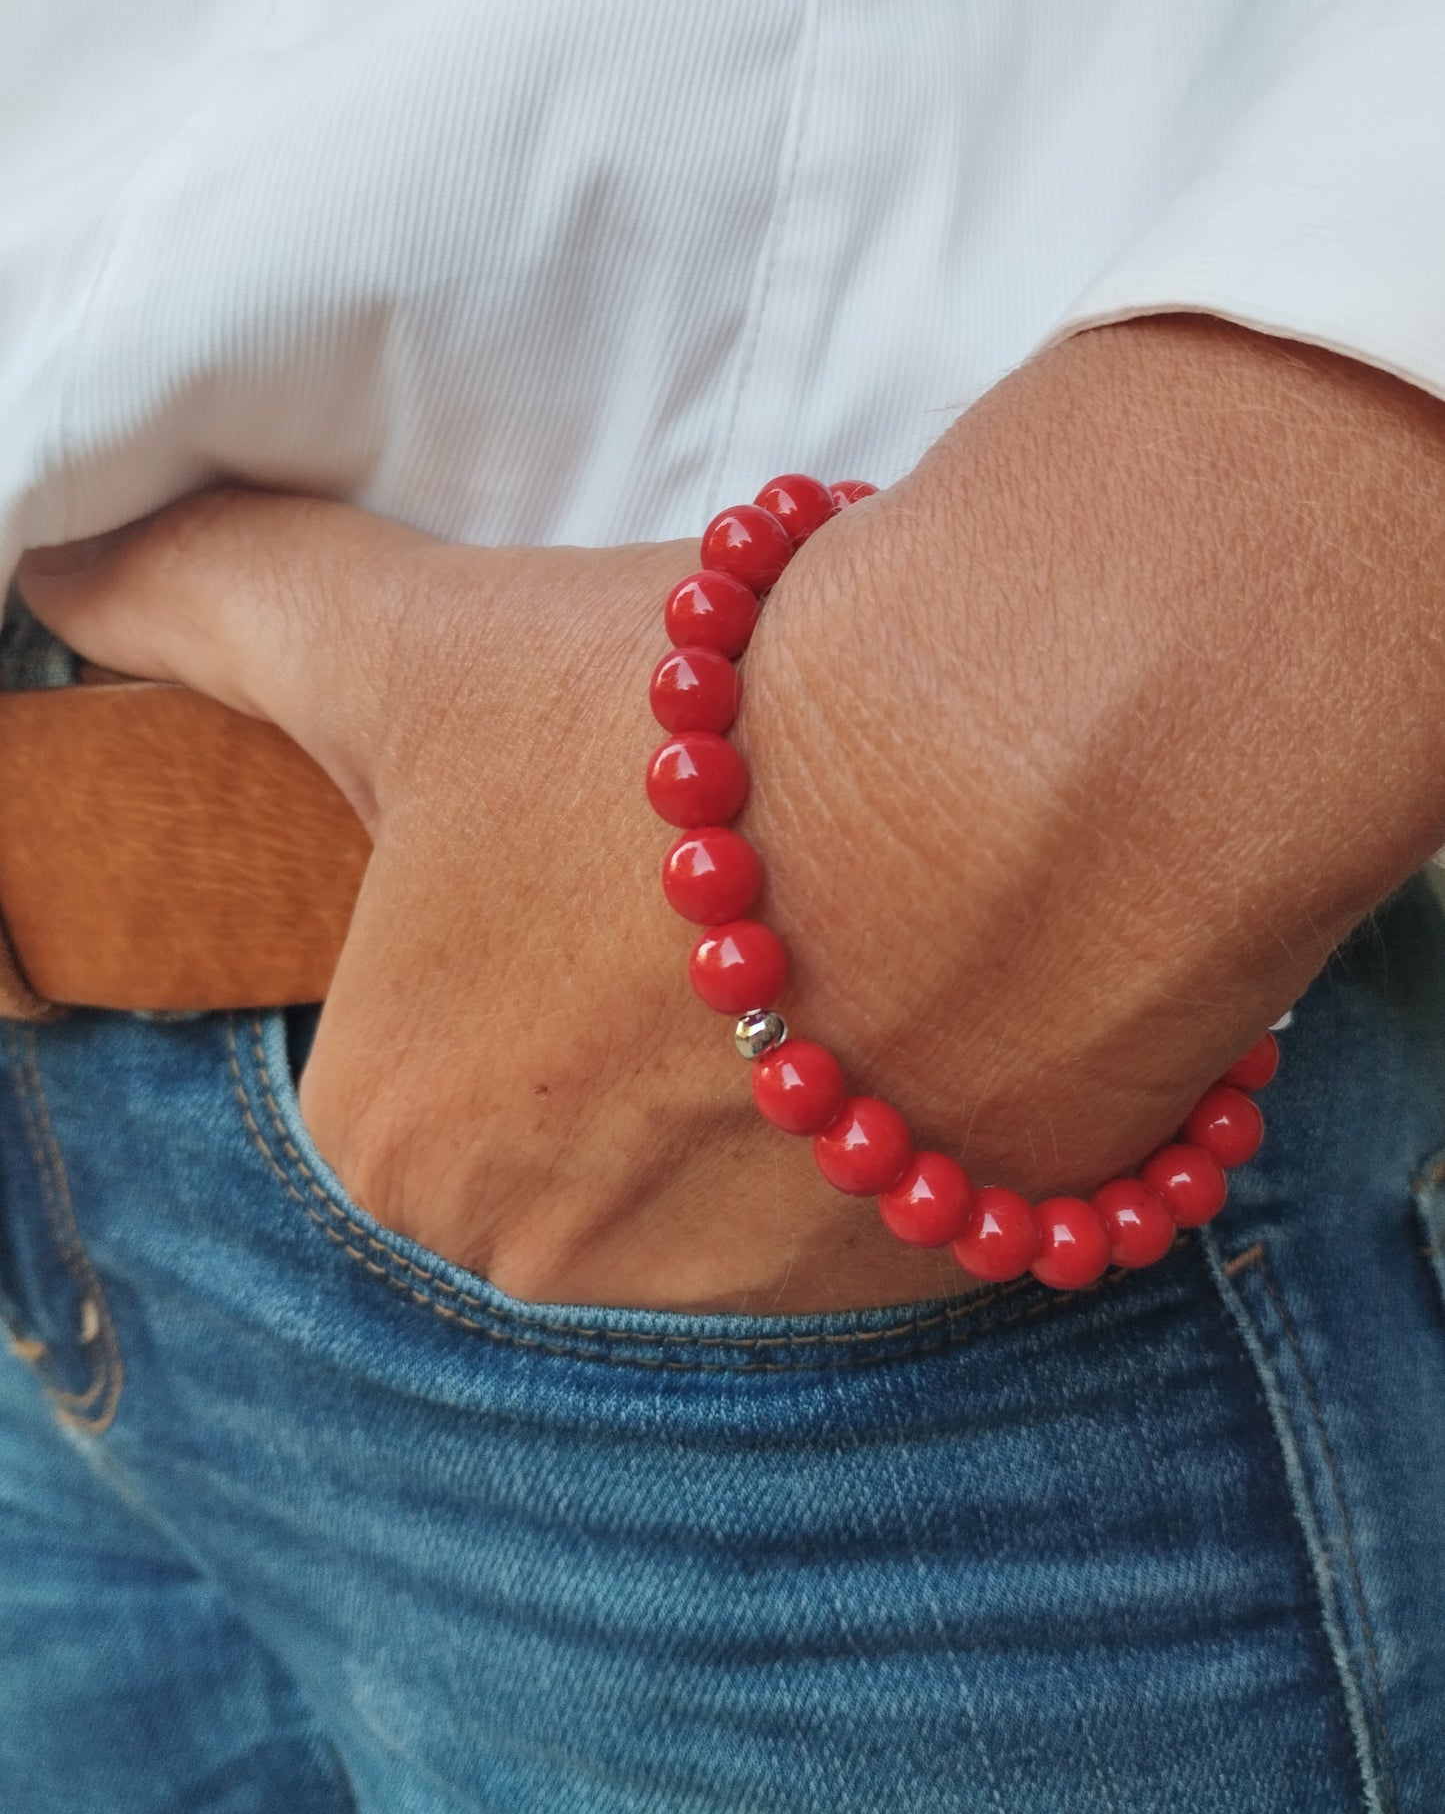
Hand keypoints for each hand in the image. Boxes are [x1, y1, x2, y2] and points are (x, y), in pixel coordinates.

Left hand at [19, 317, 1444, 1313]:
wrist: (1026, 771)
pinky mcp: (944, 1275)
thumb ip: (221, 611)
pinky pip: (895, 1173)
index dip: (517, 905)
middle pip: (581, 1105)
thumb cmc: (682, 723)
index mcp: (399, 1142)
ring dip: (793, 1039)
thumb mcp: (412, 648)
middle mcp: (558, 1263)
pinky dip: (912, 1076)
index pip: (422, 1039)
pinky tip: (957, 956)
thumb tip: (65, 563)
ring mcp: (763, 1295)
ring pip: (747, 1147)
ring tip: (861, 886)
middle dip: (650, 988)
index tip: (607, 821)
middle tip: (741, 848)